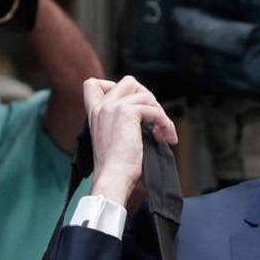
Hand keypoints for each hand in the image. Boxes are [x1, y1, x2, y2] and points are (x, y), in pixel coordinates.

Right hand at [83, 76, 177, 205]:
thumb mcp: (112, 140)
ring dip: (160, 114)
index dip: (115, 86)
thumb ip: (119, 124)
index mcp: (95, 113)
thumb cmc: (115, 168)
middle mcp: (102, 107)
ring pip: (146, 96)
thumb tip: (144, 118)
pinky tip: (166, 138)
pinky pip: (155, 111)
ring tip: (162, 133)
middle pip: (129, 82)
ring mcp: (113, 107)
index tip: (131, 106)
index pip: (93, 84)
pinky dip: (166, 124)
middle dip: (147, 98)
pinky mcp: (127, 112)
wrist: (113, 177)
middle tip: (153, 119)